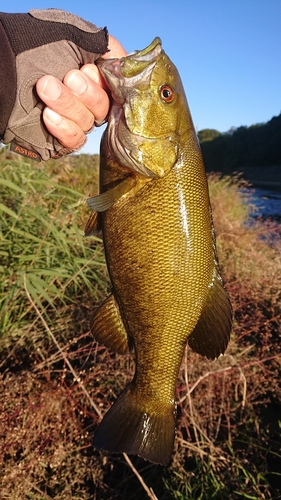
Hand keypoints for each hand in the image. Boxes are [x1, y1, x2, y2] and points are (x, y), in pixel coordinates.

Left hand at [37, 35, 126, 151]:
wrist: (4, 63)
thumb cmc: (37, 44)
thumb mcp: (74, 35)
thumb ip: (105, 48)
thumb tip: (123, 62)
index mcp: (96, 80)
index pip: (116, 90)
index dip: (107, 83)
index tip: (89, 68)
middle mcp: (88, 103)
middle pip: (103, 108)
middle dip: (87, 92)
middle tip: (69, 76)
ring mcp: (75, 121)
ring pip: (87, 123)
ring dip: (68, 104)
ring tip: (46, 87)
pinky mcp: (61, 139)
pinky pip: (74, 140)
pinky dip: (63, 128)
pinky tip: (48, 114)